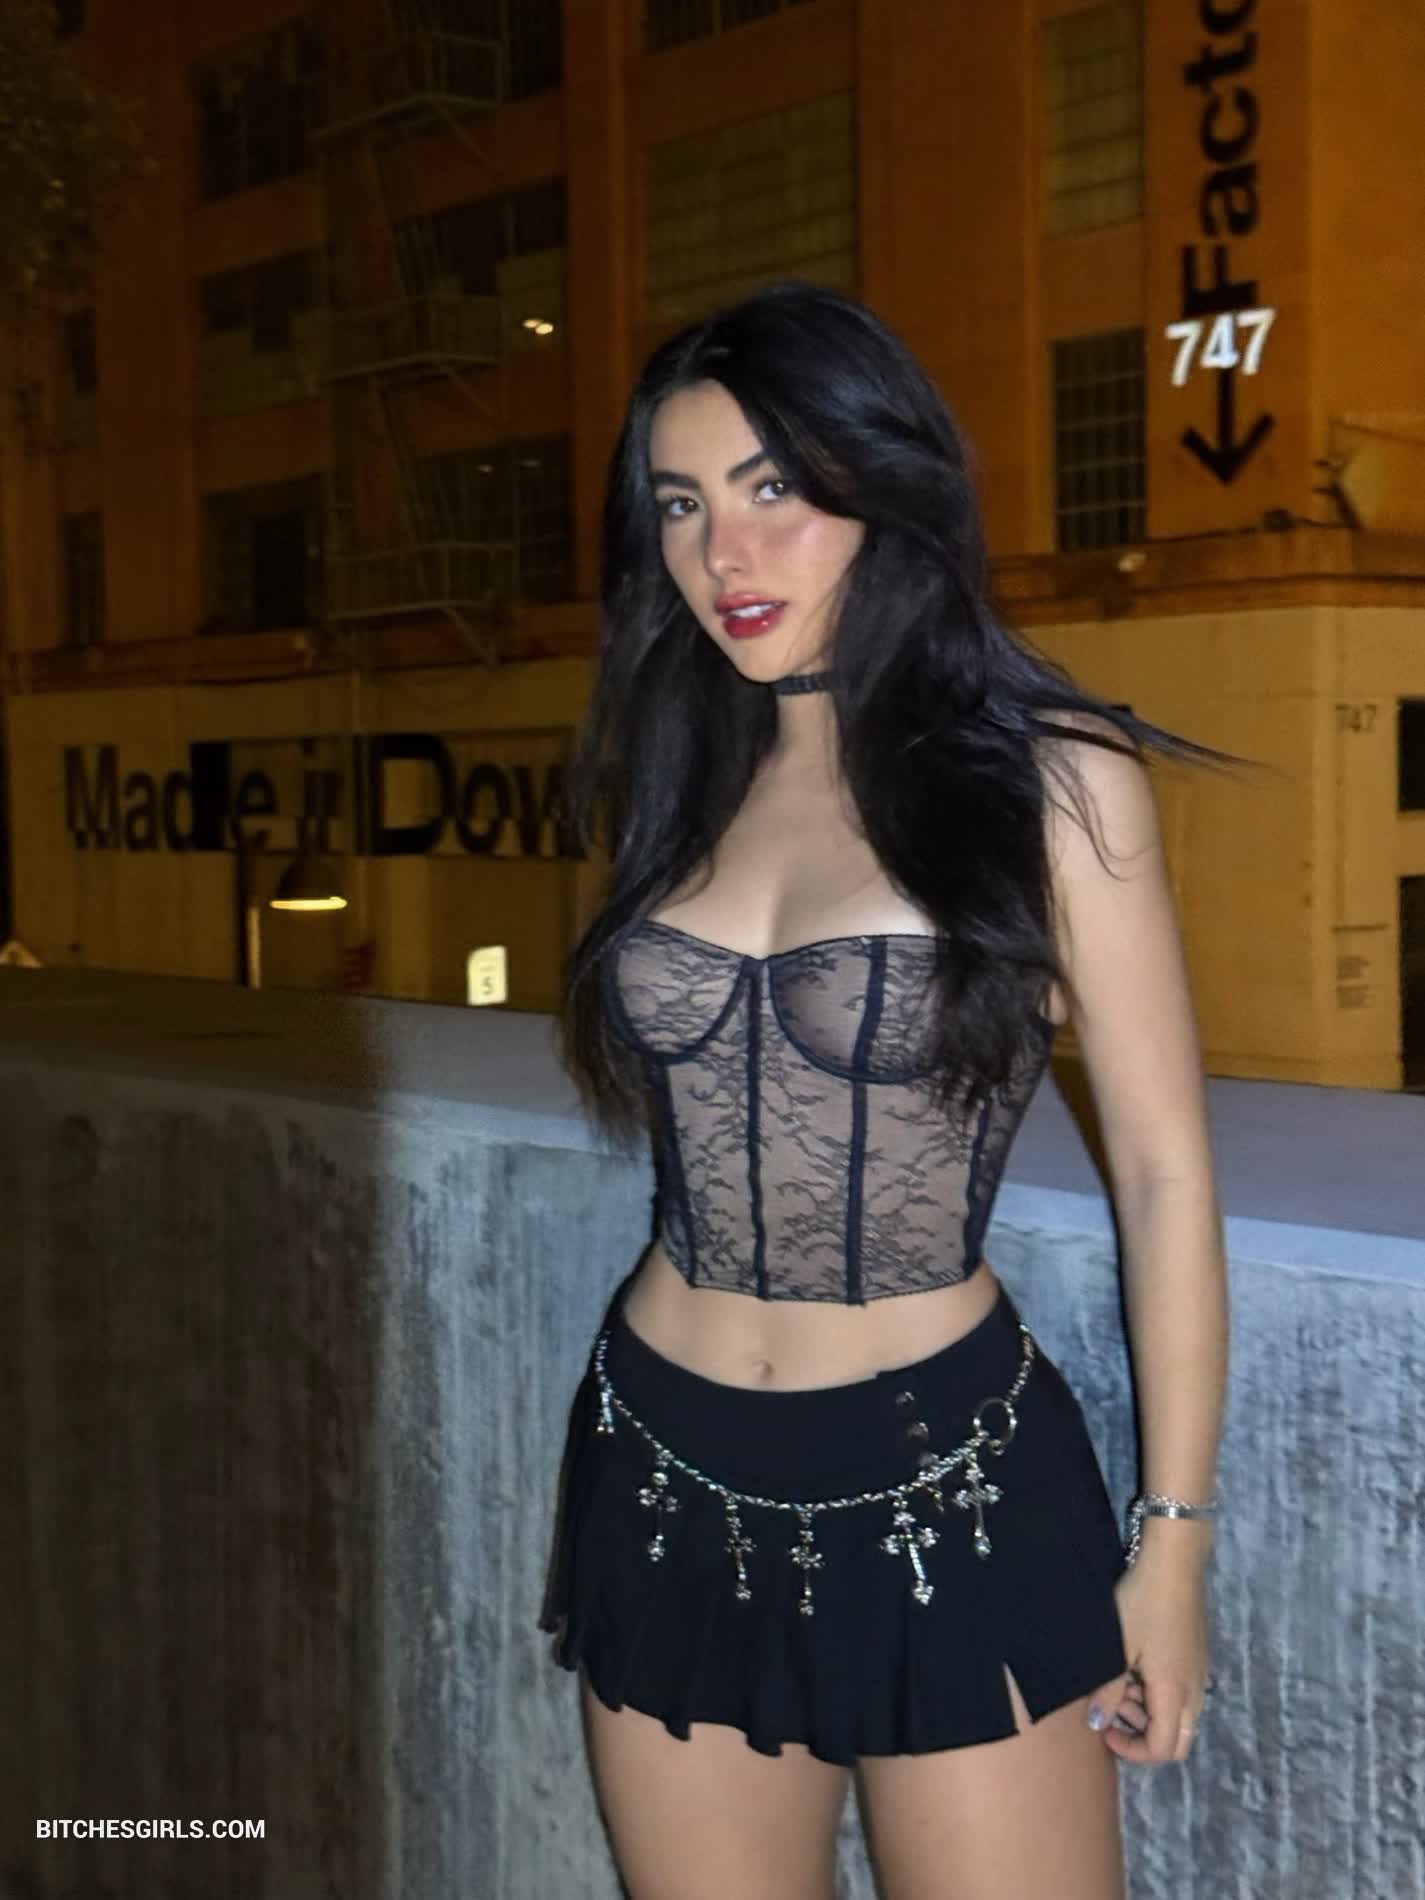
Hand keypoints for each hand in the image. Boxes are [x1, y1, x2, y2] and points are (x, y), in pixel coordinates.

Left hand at [1083, 1552, 1210, 1764]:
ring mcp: (1199, 1671)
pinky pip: (1182, 1691)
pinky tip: (1136, 1664)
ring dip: (1149, 1710)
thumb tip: (1098, 1725)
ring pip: (1180, 1714)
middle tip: (1114, 1707)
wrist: (1173, 1563)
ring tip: (1121, 1680)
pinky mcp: (1197, 1655)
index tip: (1105, 1730)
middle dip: (1143, 1734)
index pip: (1164, 1749)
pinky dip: (1158, 1691)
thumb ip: (1108, 1691)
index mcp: (1175, 1692)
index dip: (1133, 1751)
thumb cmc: (1142, 1603)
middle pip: (1178, 1738)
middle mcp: (1194, 1689)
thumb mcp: (1118, 1648)